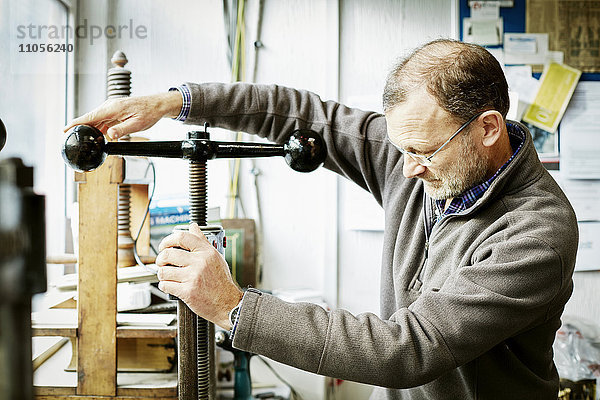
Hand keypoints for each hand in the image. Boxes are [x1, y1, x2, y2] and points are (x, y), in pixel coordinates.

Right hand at [63, 91, 182, 139]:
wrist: (157, 105)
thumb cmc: (149, 113)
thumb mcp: (137, 124)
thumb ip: (122, 130)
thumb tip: (109, 135)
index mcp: (113, 108)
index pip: (90, 117)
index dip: (76, 123)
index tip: (65, 129)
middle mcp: (110, 106)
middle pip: (90, 118)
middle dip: (80, 128)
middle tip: (72, 138)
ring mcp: (112, 107)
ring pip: (96, 120)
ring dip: (90, 129)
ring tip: (84, 139)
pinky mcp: (115, 110)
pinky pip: (103, 119)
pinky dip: (98, 127)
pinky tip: (98, 135)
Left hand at [156, 223, 242, 329]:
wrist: (228, 303)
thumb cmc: (221, 282)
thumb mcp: (215, 257)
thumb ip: (202, 241)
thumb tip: (193, 227)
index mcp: (206, 252)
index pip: (182, 237)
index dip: (167, 240)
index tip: (164, 245)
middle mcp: (200, 263)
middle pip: (168, 254)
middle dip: (160, 259)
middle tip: (162, 262)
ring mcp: (193, 277)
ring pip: (164, 271)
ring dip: (162, 274)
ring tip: (167, 275)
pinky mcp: (188, 292)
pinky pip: (166, 285)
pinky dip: (165, 285)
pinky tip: (171, 285)